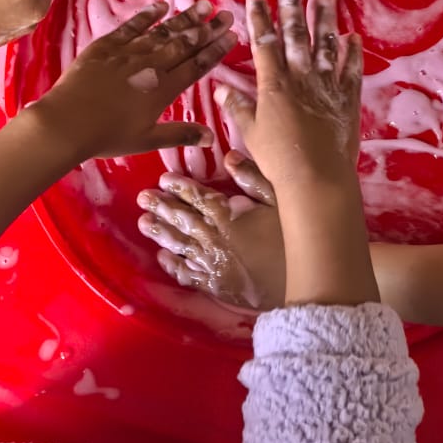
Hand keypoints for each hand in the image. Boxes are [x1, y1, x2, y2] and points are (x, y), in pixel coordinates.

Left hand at [33, 0, 236, 160]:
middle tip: (226, 14)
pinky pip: (131, 27)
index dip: (215, 50)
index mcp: (163, 90)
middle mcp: (150, 66)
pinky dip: (147, 16)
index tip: (231, 36)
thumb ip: (180, 134)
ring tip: (203, 6)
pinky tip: (161, 5)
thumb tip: (211, 137)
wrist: (66, 123)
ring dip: (185, 19)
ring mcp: (128, 53)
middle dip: (207, 29)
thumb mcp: (147, 140)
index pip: (196, 65)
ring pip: (162, 32)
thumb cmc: (107, 136)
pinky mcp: (106, 46)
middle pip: (184, 44)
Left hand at [137, 153, 285, 310]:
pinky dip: (172, 265)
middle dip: (161, 206)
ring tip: (142, 222)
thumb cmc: (292, 240)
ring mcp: (211, 263)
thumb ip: (254, 178)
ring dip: (160, 232)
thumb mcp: (280, 202)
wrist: (300, 286)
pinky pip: (186, 274)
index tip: (163, 178)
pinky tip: (162, 258)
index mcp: (228, 216)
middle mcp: (213, 238)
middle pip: (181, 219)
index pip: (197, 197)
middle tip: (142, 197)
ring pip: (178, 244)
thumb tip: (229, 156)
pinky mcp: (214, 285)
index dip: (179, 187)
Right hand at [217, 0, 361, 187]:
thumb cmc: (279, 158)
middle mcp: (300, 77)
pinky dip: (352, 53)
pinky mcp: (346, 98)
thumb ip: (238, 108)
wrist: (316, 176)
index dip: (259, 17)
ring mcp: (326, 85)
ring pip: (325, 45)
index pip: (264, 42)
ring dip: (325, 20)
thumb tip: (221, 87)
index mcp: (273, 84)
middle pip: (296, 34)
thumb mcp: (251, 133)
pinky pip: (350, 70)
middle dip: (292, 5)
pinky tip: (353, 37)